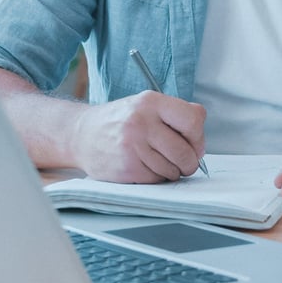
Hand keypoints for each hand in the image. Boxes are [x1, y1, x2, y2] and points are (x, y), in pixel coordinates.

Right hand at [69, 90, 206, 182]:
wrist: (81, 135)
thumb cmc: (120, 121)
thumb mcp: (146, 105)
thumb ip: (177, 114)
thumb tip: (201, 140)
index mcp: (151, 102)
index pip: (193, 120)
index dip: (198, 137)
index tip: (194, 144)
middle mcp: (141, 122)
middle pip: (185, 152)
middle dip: (189, 162)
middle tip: (183, 161)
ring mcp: (132, 146)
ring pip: (173, 170)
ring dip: (172, 171)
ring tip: (158, 161)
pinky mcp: (126, 168)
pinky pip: (157, 180)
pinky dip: (156, 178)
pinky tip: (145, 167)